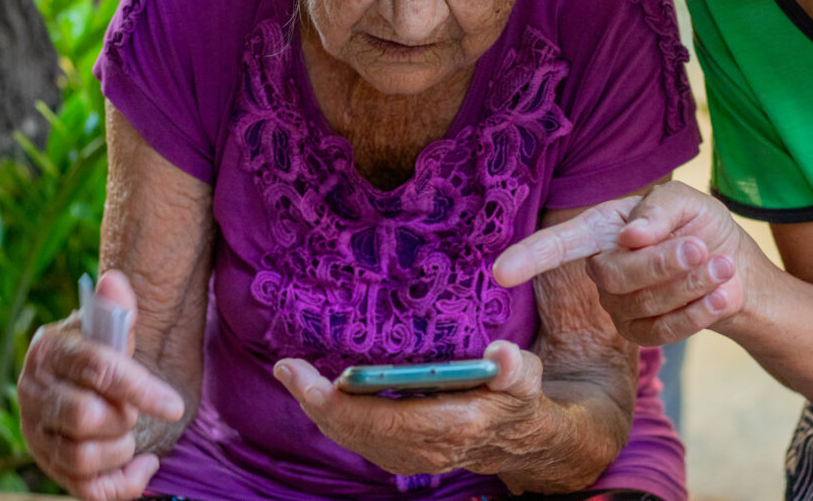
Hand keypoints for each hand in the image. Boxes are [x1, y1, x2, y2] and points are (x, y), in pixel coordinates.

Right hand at [17, 271, 184, 500]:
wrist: (94, 379)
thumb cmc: (109, 351)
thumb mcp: (115, 327)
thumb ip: (118, 310)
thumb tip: (116, 282)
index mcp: (51, 350)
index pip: (96, 369)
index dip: (139, 388)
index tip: (173, 405)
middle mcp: (35, 393)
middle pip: (83, 416)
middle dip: (124, 416)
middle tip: (136, 411)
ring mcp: (39, 434)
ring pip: (81, 456)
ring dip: (122, 447)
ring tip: (132, 433)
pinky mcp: (53, 466)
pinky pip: (87, 490)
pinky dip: (124, 484)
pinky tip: (143, 463)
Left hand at [273, 341, 547, 478]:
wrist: (516, 440)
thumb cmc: (516, 399)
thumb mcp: (526, 378)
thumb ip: (515, 368)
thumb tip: (502, 354)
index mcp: (453, 425)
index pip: (388, 421)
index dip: (348, 405)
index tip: (318, 381)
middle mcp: (425, 449)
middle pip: (358, 430)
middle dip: (317, 402)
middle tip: (286, 368)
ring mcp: (409, 457)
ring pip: (352, 437)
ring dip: (318, 409)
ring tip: (292, 375)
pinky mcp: (399, 456)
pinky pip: (356, 439)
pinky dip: (332, 417)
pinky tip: (316, 393)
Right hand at [494, 181, 754, 344]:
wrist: (737, 270)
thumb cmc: (702, 227)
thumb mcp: (687, 203)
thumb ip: (658, 209)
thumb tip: (630, 237)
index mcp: (602, 229)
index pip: (559, 244)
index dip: (529, 256)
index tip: (501, 272)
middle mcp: (601, 267)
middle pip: (613, 275)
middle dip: (661, 263)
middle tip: (700, 248)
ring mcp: (618, 305)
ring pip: (643, 303)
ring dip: (690, 283)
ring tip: (721, 265)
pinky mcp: (642, 334)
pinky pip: (664, 331)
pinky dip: (699, 311)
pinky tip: (722, 293)